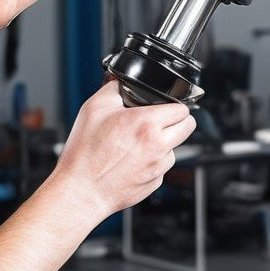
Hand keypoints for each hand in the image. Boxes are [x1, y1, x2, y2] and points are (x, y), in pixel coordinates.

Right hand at [50, 82, 196, 219]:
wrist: (81, 191)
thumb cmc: (85, 154)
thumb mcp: (94, 108)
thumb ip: (114, 87)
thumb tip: (122, 79)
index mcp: (147, 124)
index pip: (183, 109)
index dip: (174, 104)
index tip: (165, 106)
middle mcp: (158, 146)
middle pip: (188, 127)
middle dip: (178, 121)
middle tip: (161, 120)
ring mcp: (158, 167)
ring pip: (175, 148)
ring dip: (164, 143)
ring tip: (138, 142)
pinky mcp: (154, 183)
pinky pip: (162, 167)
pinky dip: (153, 161)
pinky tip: (133, 160)